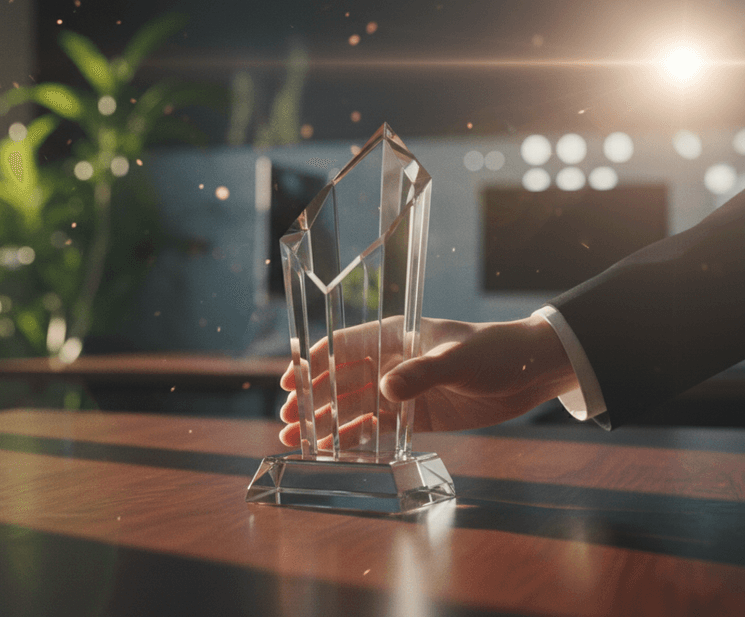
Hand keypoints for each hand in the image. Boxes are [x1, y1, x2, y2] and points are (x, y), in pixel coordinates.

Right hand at [278, 315, 579, 448]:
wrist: (530, 372)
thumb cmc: (495, 350)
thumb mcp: (458, 358)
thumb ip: (422, 373)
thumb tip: (386, 391)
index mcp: (395, 335)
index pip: (343, 345)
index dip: (314, 362)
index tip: (289, 381)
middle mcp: (391, 362)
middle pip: (341, 382)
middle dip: (313, 401)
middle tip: (288, 423)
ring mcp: (402, 390)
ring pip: (354, 408)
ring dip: (327, 424)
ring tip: (299, 443)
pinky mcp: (415, 417)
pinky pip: (378, 429)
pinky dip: (356, 440)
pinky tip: (335, 452)